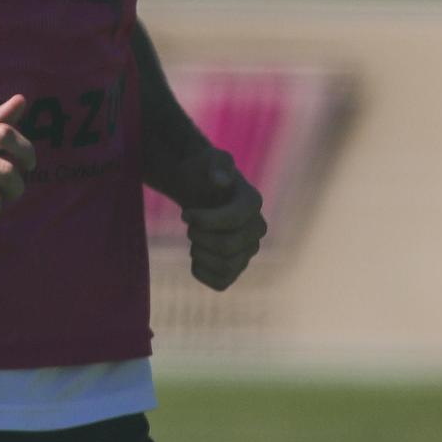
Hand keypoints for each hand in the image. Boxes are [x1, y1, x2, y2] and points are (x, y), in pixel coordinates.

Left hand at [170, 148, 266, 290]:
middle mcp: (257, 228)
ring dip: (200, 254)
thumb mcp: (208, 158)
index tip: (184, 213)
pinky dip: (202, 272)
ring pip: (227, 267)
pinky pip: (221, 283)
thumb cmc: (202, 172)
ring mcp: (248, 249)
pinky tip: (196, 257)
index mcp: (252, 202)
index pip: (234, 220)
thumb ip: (217, 164)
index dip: (204, 220)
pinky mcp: (236, 266)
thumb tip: (220, 180)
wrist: (197, 188)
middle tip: (189, 226)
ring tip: (194, 241)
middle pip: (228, 247)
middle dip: (200, 237)